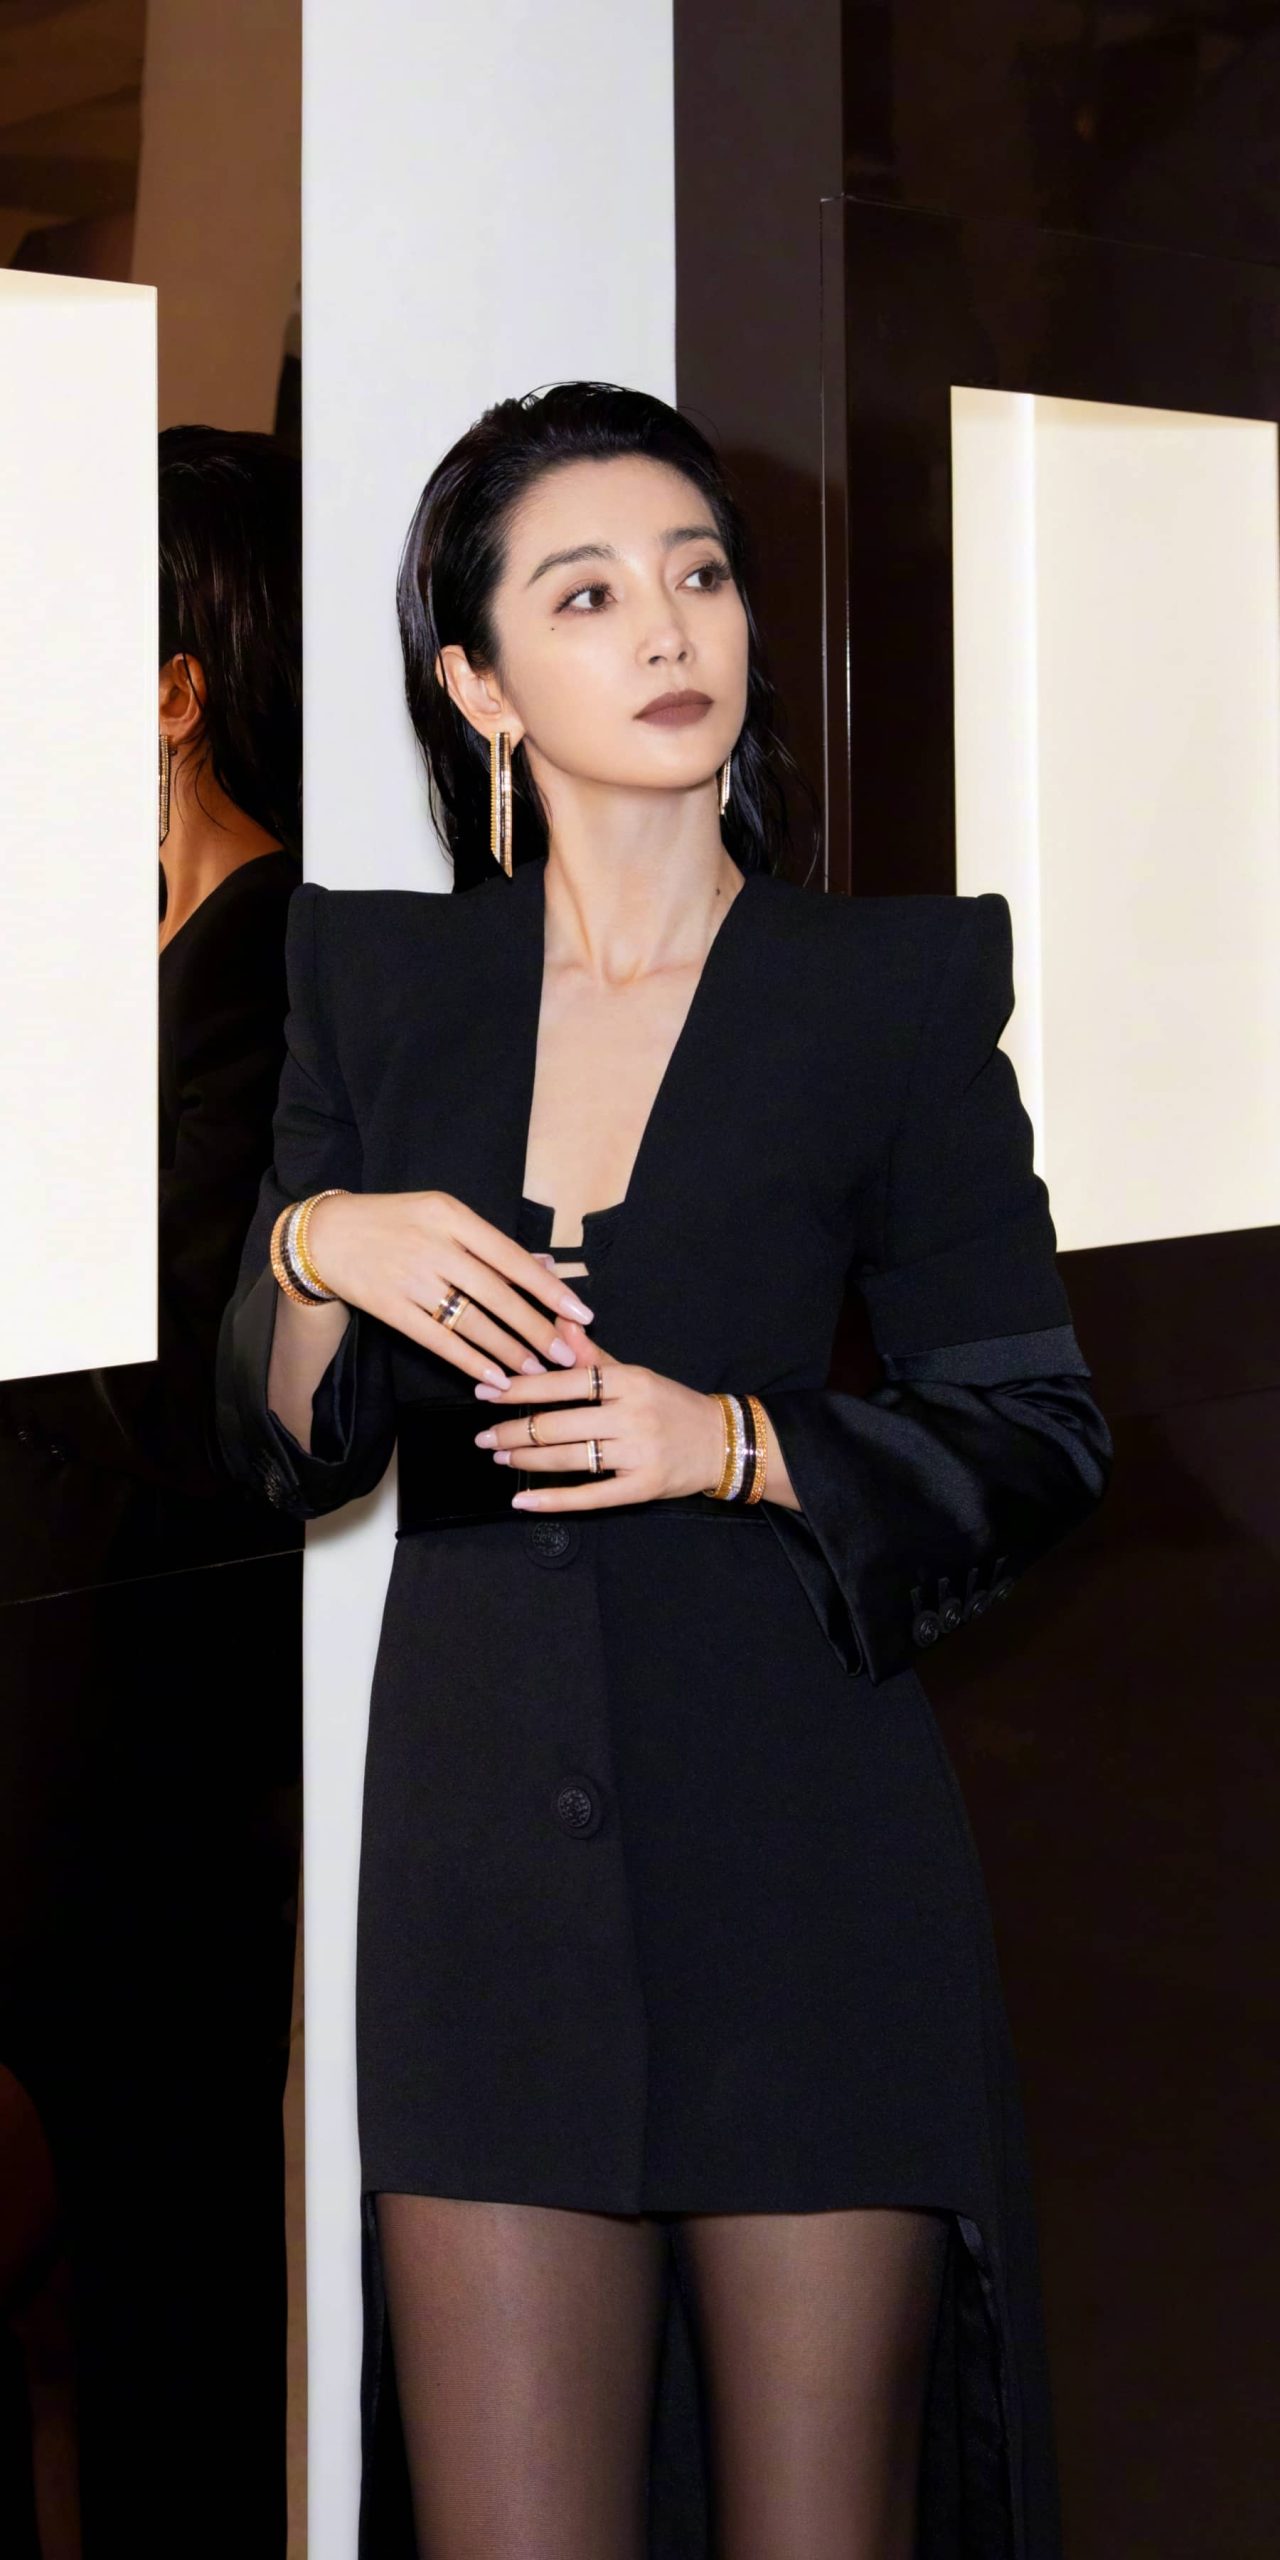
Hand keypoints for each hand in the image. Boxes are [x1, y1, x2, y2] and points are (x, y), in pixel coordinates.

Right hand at [303, 1189, 594, 1385]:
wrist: (327, 1234)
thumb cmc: (395, 1221)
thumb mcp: (443, 1215)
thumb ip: (490, 1244)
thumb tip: (546, 1269)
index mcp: (452, 1216)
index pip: (510, 1257)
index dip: (547, 1288)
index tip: (579, 1313)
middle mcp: (434, 1246)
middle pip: (495, 1294)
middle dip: (534, 1327)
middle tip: (564, 1354)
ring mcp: (410, 1277)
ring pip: (470, 1321)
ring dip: (507, 1350)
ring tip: (535, 1371)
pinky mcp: (390, 1307)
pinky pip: (438, 1340)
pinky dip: (469, 1361)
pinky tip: (493, 1377)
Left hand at [471, 1323, 729, 1509]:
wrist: (721, 1441)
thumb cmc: (670, 1405)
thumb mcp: (635, 1374)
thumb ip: (593, 1356)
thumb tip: (559, 1324)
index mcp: (628, 1381)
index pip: (563, 1382)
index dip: (520, 1388)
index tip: (486, 1391)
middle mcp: (632, 1415)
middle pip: (559, 1424)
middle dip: (513, 1430)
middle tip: (484, 1436)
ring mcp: (637, 1453)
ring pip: (569, 1459)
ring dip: (526, 1459)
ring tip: (499, 1456)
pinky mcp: (641, 1487)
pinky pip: (589, 1496)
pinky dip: (552, 1501)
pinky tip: (522, 1500)